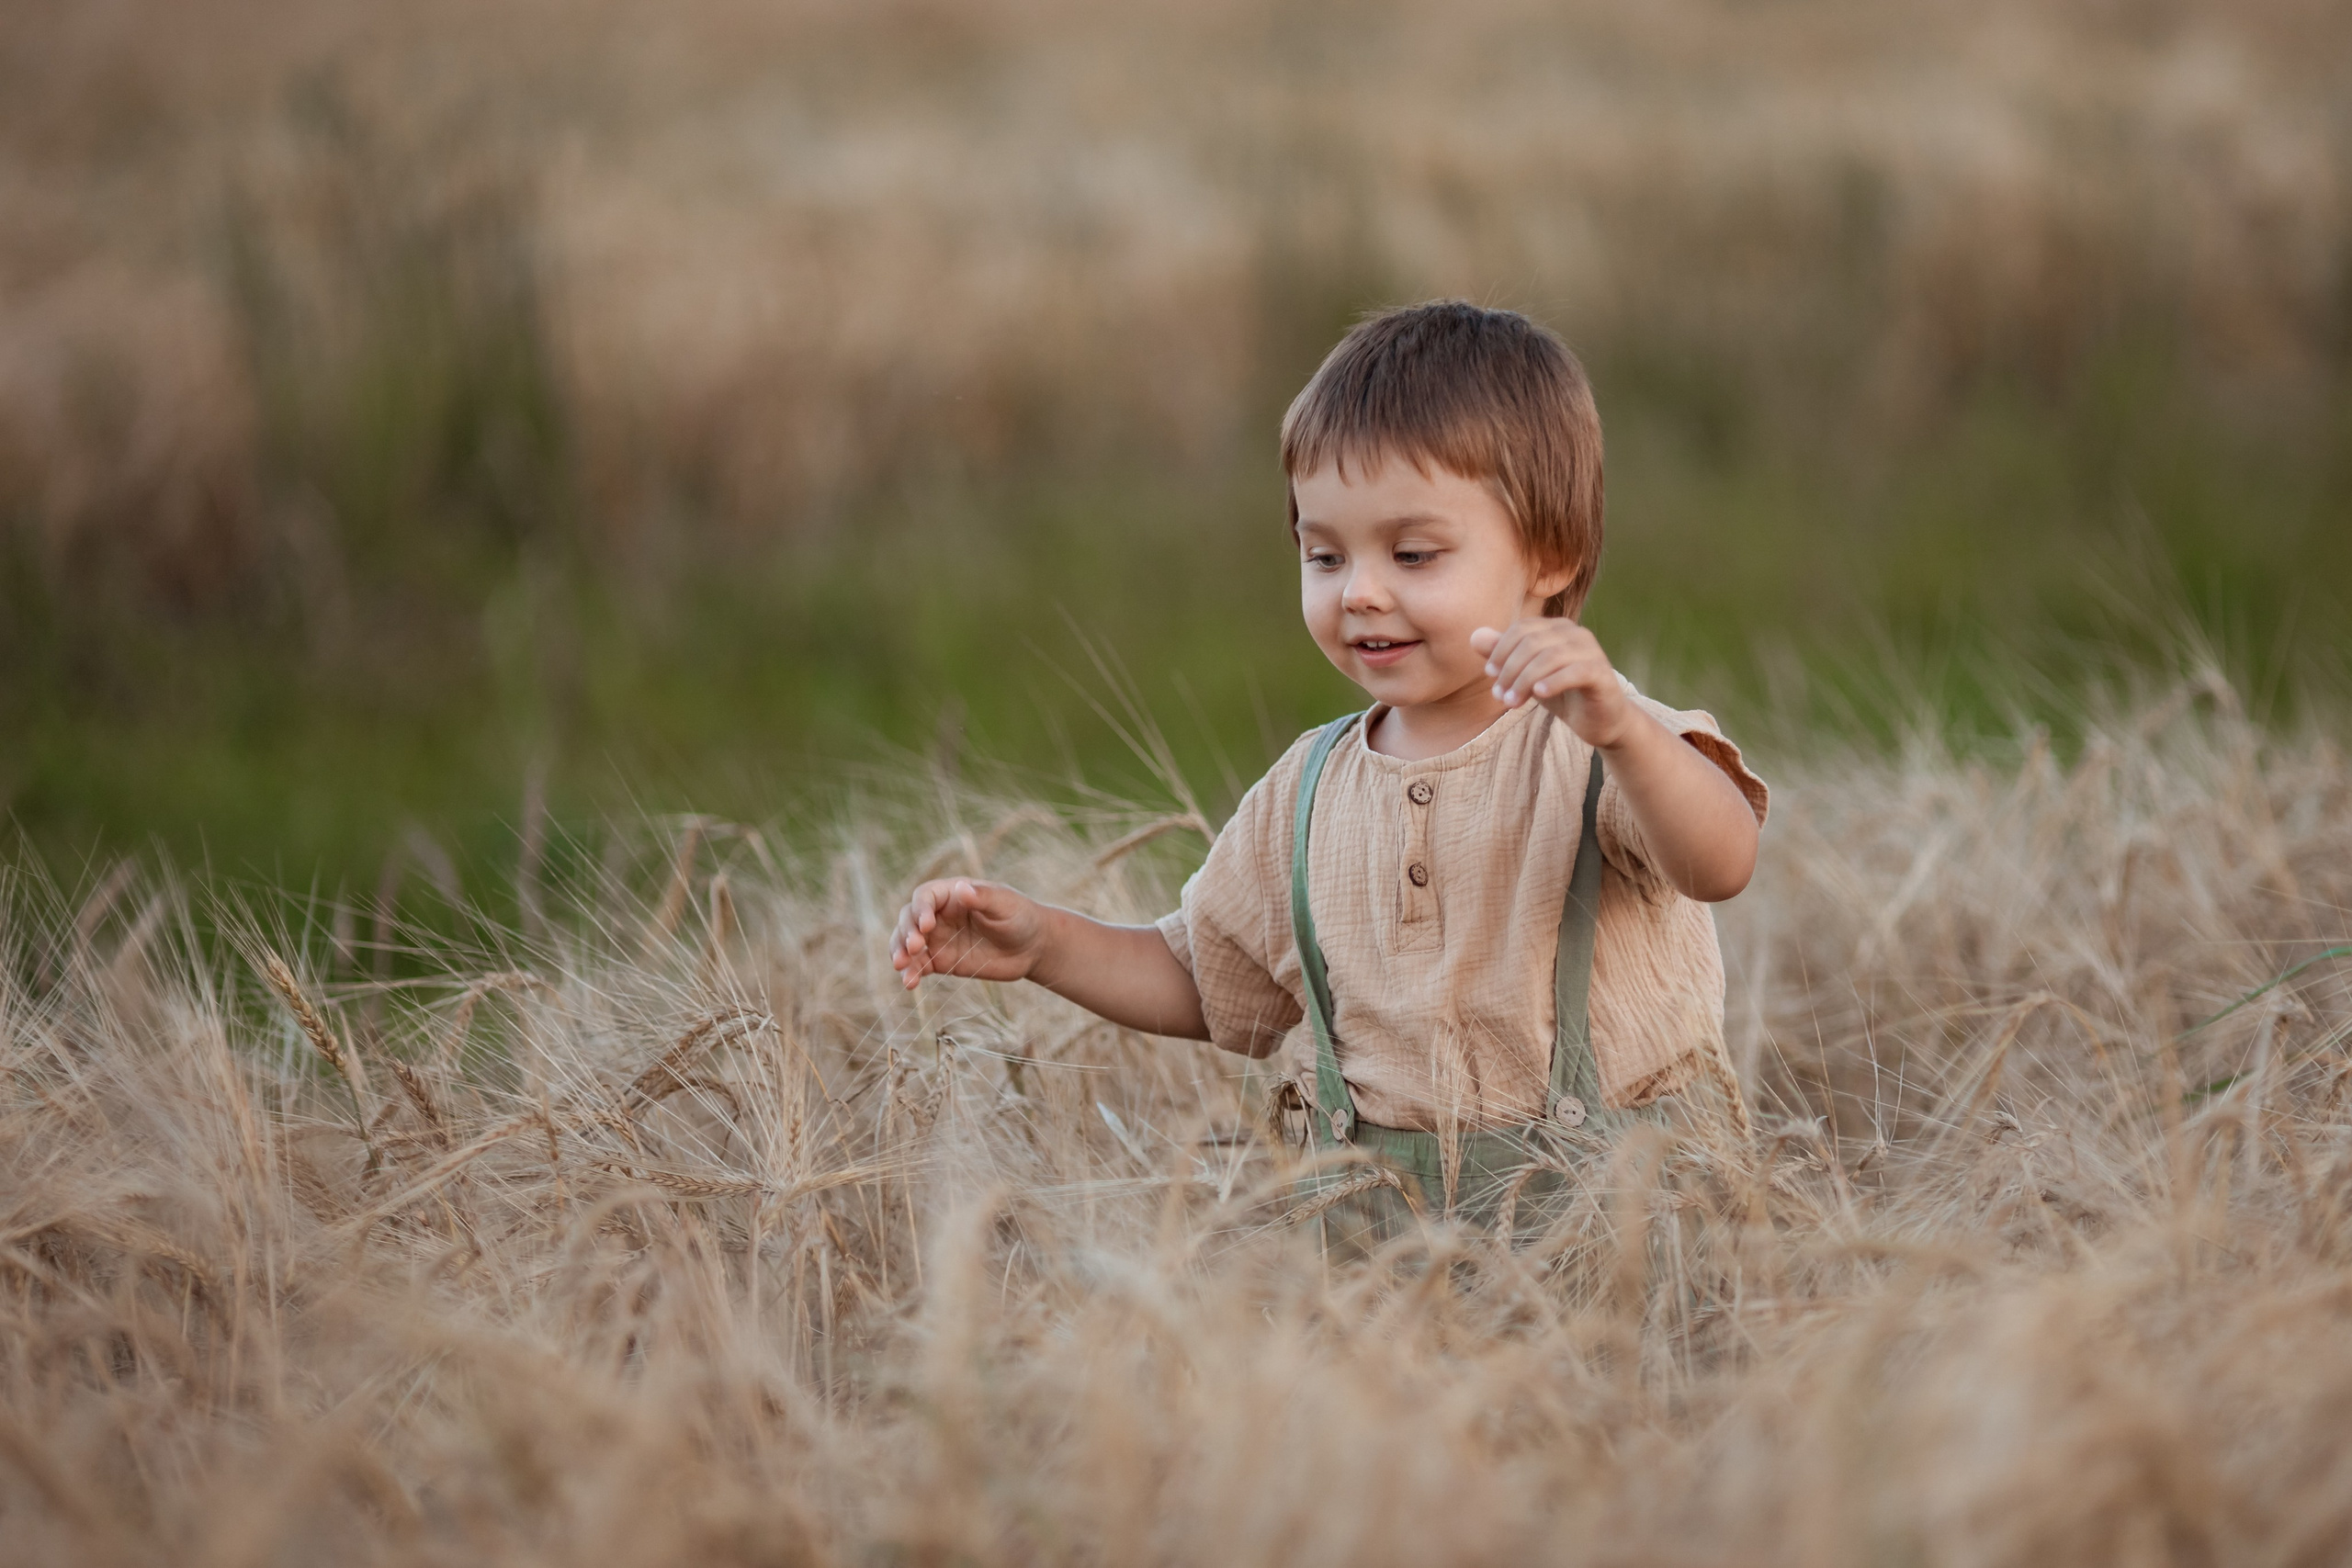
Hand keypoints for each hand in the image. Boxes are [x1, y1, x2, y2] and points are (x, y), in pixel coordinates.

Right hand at [888, 878, 1048, 989]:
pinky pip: (919, 967)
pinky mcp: (941, 962)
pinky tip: (909, 984)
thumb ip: (983, 897)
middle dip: (906, 932)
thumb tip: (961, 888)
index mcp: (951, 893)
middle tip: (913, 947)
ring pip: (907, 943)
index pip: (925, 897)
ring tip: (901, 967)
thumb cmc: (1020, 916)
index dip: (920, 910)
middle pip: (908, 919)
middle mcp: (938, 915)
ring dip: (900, 953)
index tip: (926, 925)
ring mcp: (937, 939)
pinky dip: (911, 974)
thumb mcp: (1005, 904)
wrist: (1032, 947)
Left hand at [1468, 618, 1634, 748]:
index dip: (1501, 651)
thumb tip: (1474, 636)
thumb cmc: (1561, 693)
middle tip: (1500, 697)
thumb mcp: (1527, 675)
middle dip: (1510, 670)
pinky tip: (1539, 694)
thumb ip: (1503, 655)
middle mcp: (1575, 633)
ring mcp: (1591, 651)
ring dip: (1525, 681)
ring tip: (1512, 703)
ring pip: (1550, 657)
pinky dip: (1554, 681)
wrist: (1598, 720)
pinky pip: (1575, 671)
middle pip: (1532, 643)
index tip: (1490, 676)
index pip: (1521, 629)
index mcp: (1556, 627)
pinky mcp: (1601, 673)